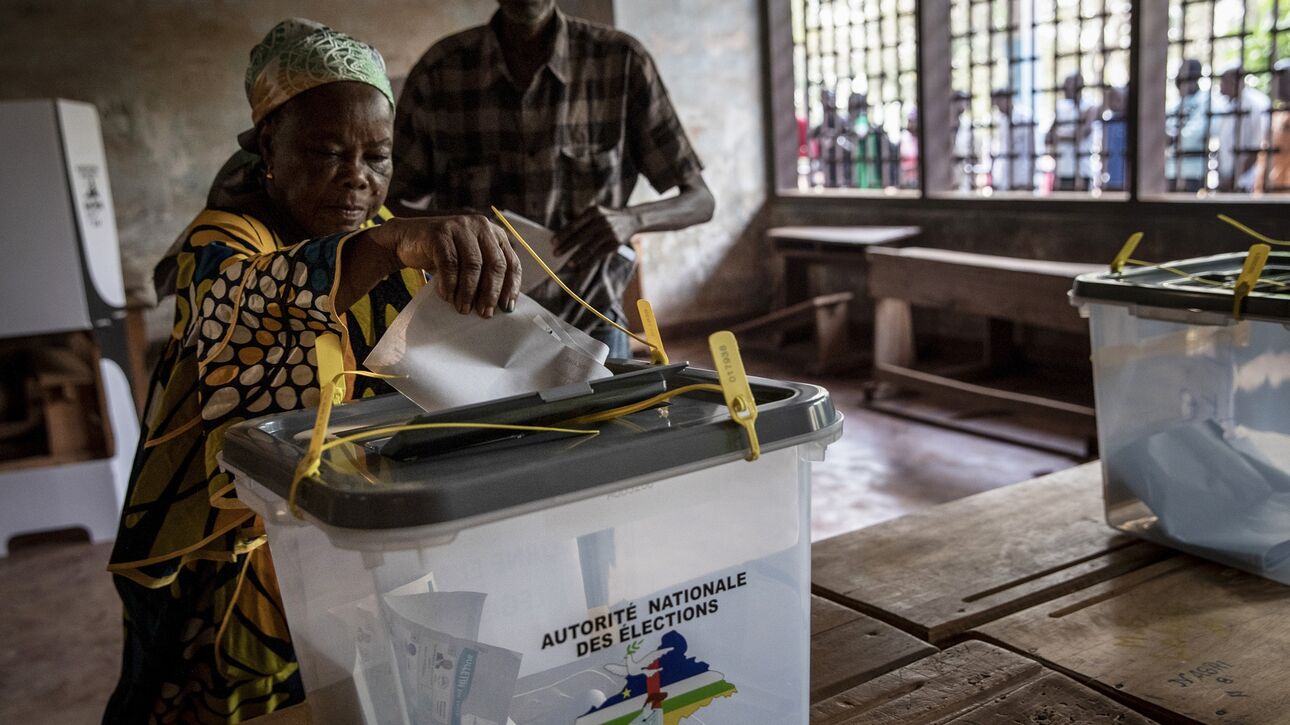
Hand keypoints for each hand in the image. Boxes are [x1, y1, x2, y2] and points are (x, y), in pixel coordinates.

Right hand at [368, 215, 520, 316]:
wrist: (407, 239)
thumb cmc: (443, 255)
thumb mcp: (468, 262)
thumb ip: (485, 275)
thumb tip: (500, 305)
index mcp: (494, 234)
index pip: (511, 262)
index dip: (510, 287)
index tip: (506, 308)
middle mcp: (481, 226)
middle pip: (495, 264)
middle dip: (490, 292)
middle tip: (484, 313)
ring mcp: (460, 227)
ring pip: (473, 265)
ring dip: (468, 292)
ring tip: (463, 309)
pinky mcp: (440, 233)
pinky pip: (449, 263)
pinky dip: (449, 284)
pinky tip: (447, 296)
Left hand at [552, 205, 639, 268]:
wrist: (631, 219)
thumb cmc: (606, 216)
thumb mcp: (595, 213)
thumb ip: (581, 222)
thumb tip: (562, 236)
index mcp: (593, 211)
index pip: (574, 225)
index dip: (563, 234)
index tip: (553, 242)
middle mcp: (602, 221)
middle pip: (580, 236)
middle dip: (566, 246)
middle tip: (555, 253)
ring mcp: (609, 233)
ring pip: (589, 248)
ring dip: (576, 256)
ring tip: (567, 262)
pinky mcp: (614, 244)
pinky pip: (598, 254)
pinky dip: (588, 261)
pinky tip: (580, 264)